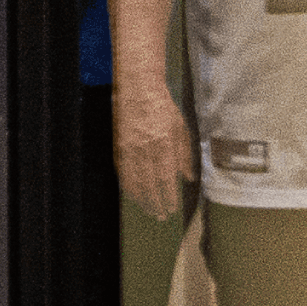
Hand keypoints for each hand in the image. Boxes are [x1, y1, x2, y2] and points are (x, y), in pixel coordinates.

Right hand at [113, 84, 194, 214]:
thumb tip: (188, 178)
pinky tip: (132, 193)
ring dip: (140, 197)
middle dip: (154, 202)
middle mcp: (144, 149)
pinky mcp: (118, 144)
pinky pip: (121, 170)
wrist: (138, 89)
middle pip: (148, 183)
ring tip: (147, 209)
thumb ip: (184, 155)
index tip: (171, 208)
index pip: (165, 178)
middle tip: (159, 215)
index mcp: (163, 145)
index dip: (168, 196)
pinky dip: (127, 184)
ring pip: (133, 179)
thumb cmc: (163, 107)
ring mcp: (128, 148)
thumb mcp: (180, 129)